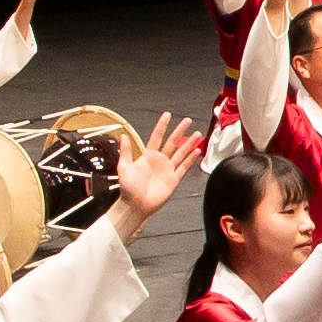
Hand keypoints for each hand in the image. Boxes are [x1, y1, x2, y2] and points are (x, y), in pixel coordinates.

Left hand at [110, 114, 204, 234]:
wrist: (135, 206)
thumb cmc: (128, 189)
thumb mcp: (124, 167)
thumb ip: (126, 151)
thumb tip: (123, 136)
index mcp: (147, 156)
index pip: (157, 137)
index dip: (162, 126)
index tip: (167, 115)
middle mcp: (159, 161)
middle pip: (172, 142)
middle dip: (180, 130)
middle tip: (187, 120)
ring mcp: (167, 169)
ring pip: (181, 152)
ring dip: (189, 143)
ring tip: (197, 134)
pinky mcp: (173, 179)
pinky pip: (184, 167)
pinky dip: (191, 159)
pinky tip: (197, 151)